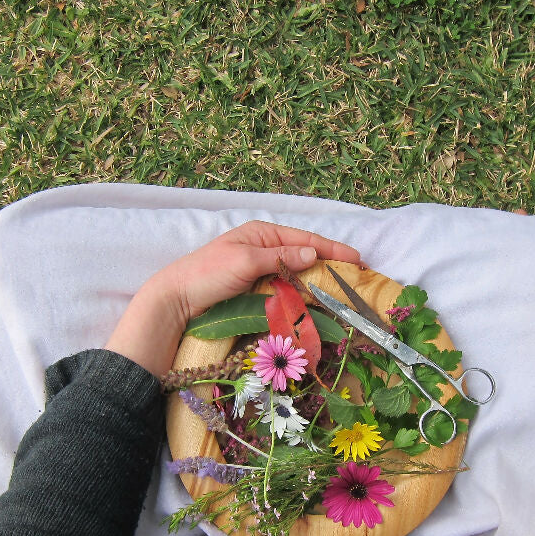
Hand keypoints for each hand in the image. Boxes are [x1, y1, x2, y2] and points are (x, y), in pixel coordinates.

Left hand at [105, 221, 360, 375]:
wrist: (177, 300)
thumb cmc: (206, 273)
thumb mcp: (246, 261)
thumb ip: (281, 257)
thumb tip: (314, 252)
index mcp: (262, 233)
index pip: (305, 239)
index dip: (332, 249)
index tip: (357, 260)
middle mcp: (264, 249)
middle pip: (306, 255)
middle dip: (331, 265)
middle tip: (356, 278)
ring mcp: (261, 270)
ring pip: (298, 274)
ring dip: (319, 282)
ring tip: (343, 291)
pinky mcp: (256, 289)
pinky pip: (286, 288)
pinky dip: (302, 294)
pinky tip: (316, 302)